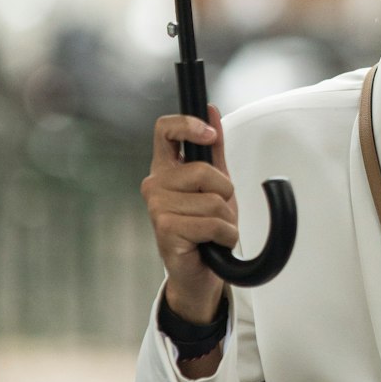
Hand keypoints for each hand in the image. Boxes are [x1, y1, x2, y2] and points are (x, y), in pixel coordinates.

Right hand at [141, 107, 237, 322]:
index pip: (164, 130)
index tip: (209, 134)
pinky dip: (225, 236)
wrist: (202, 271)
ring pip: (212, 200)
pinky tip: (213, 244)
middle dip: (224, 193)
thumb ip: (213, 149)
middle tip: (217, 211)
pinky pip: (213, 223)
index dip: (188, 124)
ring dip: (226, 220)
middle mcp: (155, 185)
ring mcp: (156, 207)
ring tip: (214, 232)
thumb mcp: (216, 183)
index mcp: (166, 169)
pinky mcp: (165, 229)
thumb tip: (211, 110)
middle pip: (203, 170)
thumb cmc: (206, 228)